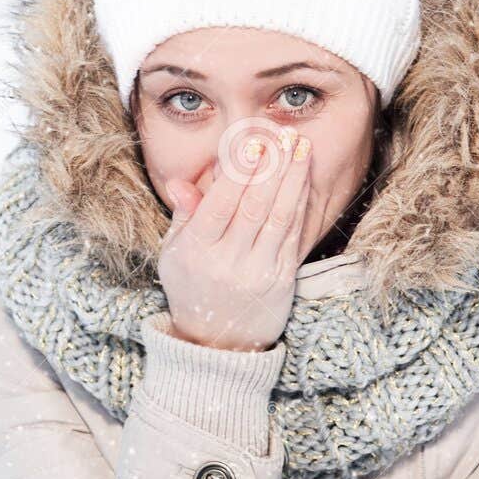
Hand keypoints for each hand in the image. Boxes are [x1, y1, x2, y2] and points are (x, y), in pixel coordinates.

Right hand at [158, 124, 312, 351]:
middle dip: (271, 165)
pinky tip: (304, 180)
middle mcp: (227, 262)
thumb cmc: (191, 288)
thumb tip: (182, 182)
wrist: (216, 345)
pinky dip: (299, 204)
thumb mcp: (174, 255)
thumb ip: (183, 217)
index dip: (239, 170)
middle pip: (253, 205)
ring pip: (278, 217)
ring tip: (301, 147)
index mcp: (196, 252)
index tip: (252, 140)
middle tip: (283, 133)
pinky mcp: (282, 280)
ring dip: (292, 179)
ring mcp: (257, 272)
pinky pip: (293, 235)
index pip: (220, 203)